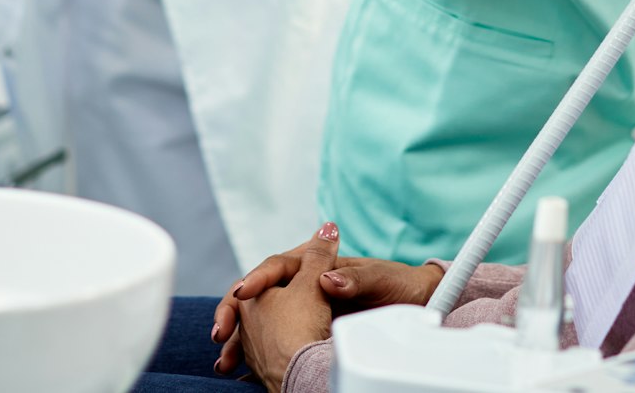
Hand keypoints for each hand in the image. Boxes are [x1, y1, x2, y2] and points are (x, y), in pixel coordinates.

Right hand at [214, 228, 436, 374]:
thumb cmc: (397, 284)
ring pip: (257, 320)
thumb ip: (356, 279)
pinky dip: (249, 353)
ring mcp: (300, 307)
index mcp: (318, 264)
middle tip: (221, 330)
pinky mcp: (302, 330)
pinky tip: (236, 370)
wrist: (413, 302)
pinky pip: (267, 341)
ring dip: (237, 337)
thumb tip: (329, 278)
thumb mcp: (380, 279)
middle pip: (258, 294)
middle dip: (234, 310)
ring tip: (223, 359)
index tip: (244, 293)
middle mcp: (305, 283)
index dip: (259, 278)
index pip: (278, 266)